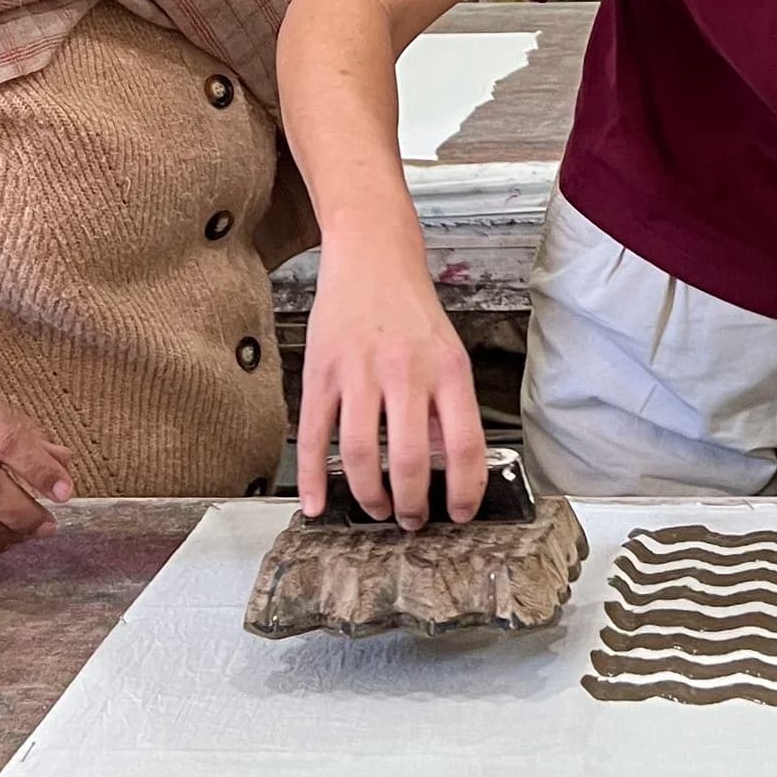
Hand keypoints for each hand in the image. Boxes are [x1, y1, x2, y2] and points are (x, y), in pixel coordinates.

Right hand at [294, 234, 486, 530]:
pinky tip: (317, 505)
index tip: (460, 513)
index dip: (464, 491)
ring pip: (358, 455)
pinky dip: (312, 479)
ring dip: (368, 497)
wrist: (372, 256)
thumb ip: (448, 408)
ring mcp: (358, 373)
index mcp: (447, 370)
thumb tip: (450, 468)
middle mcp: (405, 372)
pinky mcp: (321, 374)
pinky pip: (314, 437)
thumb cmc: (411, 310)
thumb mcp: (449, 353)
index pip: (465, 445)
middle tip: (412, 520)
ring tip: (377, 510)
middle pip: (408, 459)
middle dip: (411, 504)